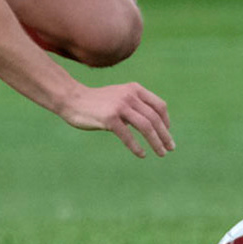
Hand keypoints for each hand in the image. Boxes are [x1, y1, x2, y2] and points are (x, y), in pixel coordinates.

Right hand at [57, 81, 173, 157]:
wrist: (71, 99)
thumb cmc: (96, 101)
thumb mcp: (119, 97)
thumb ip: (134, 105)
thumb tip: (152, 123)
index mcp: (134, 89)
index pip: (159, 106)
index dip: (166, 121)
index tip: (166, 133)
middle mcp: (129, 95)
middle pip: (154, 118)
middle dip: (165, 135)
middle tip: (170, 148)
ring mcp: (119, 106)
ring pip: (146, 127)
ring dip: (156, 142)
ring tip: (161, 153)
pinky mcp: (109, 118)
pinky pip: (128, 136)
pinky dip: (137, 147)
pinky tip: (142, 154)